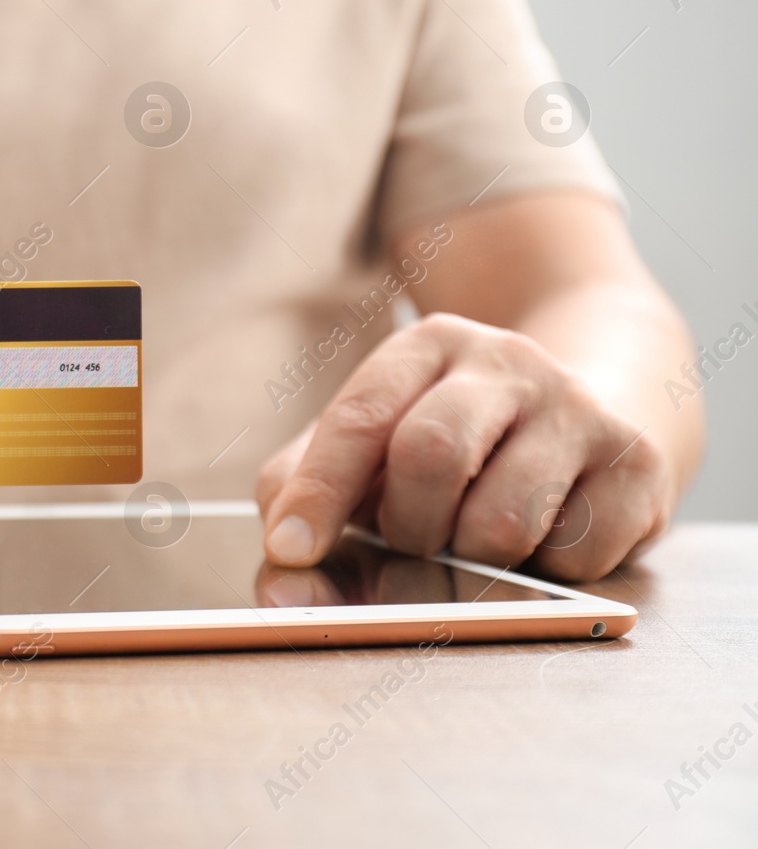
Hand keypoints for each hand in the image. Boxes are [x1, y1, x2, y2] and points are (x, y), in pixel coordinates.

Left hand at [255, 313, 672, 581]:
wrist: (599, 404)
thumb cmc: (454, 442)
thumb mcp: (371, 444)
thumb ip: (307, 494)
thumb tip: (281, 574)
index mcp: (425, 345)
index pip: (361, 418)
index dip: (320, 491)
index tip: (291, 549)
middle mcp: (504, 360)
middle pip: (431, 454)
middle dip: (406, 524)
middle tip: (410, 541)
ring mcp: (577, 407)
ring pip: (502, 521)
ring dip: (471, 558)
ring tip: (474, 536)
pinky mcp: (636, 464)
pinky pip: (571, 557)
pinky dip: (541, 570)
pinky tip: (543, 534)